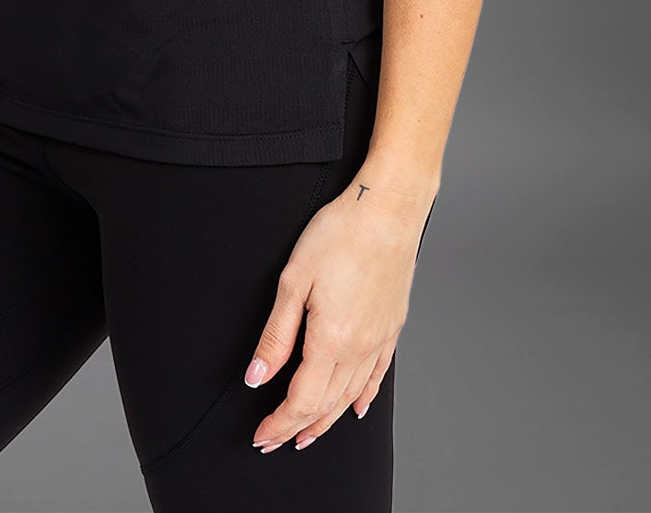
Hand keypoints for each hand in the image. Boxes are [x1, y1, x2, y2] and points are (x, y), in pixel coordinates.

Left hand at [245, 169, 434, 450]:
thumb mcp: (294, 280)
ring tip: (307, 434)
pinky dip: (363, 397)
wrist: (388, 208)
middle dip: (298, 428)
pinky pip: (377, 375)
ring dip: (327, 420)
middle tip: (275, 441)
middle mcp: (359, 348)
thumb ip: (276, 335)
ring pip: (351, 396)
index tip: (261, 435)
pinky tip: (356, 408)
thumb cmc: (340, 233)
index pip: (301, 401)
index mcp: (331, 340)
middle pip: (326, 405)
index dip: (279, 423)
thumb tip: (257, 376)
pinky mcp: (392, 326)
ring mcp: (379, 339)